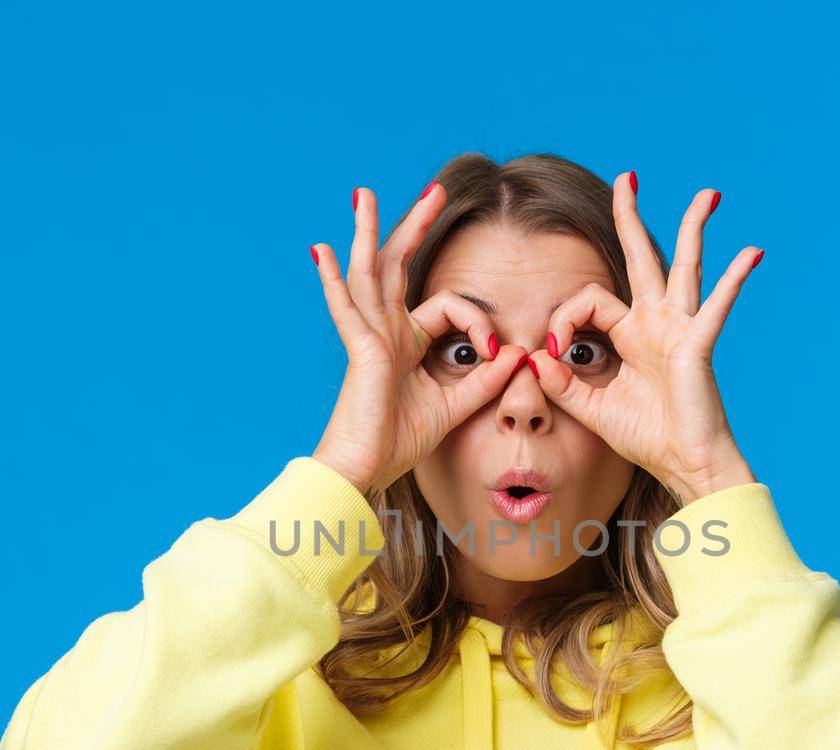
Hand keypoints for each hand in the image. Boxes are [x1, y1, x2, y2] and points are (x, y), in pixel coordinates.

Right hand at [308, 182, 528, 496]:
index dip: (477, 322)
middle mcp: (385, 332)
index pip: (446, 307)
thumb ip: (484, 381)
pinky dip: (333, 280)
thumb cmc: (399, 442)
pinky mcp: (361, 352)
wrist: (366, 469)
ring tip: (364, 194)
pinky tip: (323, 250)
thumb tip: (516, 354)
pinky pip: (347, 309)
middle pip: (398, 266)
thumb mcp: (454, 407)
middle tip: (434, 189)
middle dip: (416, 226)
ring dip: (368, 231)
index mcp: (406, 343)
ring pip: (369, 272)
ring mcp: (369, 337)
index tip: (495, 352)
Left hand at [529, 174, 762, 505]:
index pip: (590, 300)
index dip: (564, 318)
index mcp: (631, 334)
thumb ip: (562, 383)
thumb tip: (534, 356)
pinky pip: (716, 307)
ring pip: (685, 267)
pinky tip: (751, 253)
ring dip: (694, 228)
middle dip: (630, 216)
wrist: (684, 464)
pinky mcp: (698, 346)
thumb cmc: (646, 438)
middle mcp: (656, 323)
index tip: (554, 350)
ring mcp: (680, 330)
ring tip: (708, 194)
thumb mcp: (592, 409)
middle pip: (642, 258)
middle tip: (627, 177)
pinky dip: (734, 280)